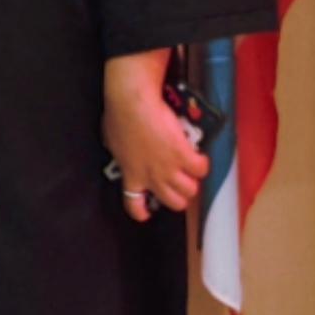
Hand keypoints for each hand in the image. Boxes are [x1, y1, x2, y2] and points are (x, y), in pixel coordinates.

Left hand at [103, 51, 206, 222]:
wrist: (132, 102)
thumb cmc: (118, 116)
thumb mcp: (112, 140)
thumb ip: (119, 152)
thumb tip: (119, 151)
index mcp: (131, 174)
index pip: (133, 203)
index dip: (141, 212)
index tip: (147, 213)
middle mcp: (152, 177)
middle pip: (174, 203)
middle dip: (180, 195)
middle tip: (179, 182)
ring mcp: (169, 168)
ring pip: (191, 191)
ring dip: (193, 181)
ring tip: (191, 169)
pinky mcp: (184, 155)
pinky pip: (202, 170)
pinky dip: (202, 163)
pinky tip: (199, 155)